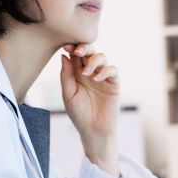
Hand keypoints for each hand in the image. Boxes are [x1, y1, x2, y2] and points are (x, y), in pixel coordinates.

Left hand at [59, 43, 119, 175]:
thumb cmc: (79, 114)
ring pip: (102, 57)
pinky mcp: (113, 84)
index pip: (75, 55)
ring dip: (94, 60)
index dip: (72, 48)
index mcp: (76, 73)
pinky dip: (105, 70)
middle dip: (84, 47)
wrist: (93, 131)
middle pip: (89, 51)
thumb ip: (66, 76)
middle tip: (78, 52)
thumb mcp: (68, 95)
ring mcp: (102, 77)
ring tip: (87, 73)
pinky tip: (97, 78)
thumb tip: (64, 56)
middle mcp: (90, 72)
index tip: (66, 47)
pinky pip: (112, 70)